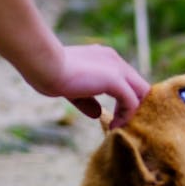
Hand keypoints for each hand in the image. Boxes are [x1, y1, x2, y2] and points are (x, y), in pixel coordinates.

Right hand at [0, 0, 150, 127]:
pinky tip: (114, 127)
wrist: (43, 64)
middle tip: (120, 124)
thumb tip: (98, 114)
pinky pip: (132, 102)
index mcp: (105, 58)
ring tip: (117, 127)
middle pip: (140, 86)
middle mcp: (115, 60)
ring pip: (140, 93)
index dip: (125, 99)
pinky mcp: (115, 79)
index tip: (115, 116)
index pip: (127, 80)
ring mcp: (116, 68)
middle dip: (134, 107)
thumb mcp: (72, 89)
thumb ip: (88, 100)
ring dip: (132, 113)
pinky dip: (127, 117)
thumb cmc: (49, 73)